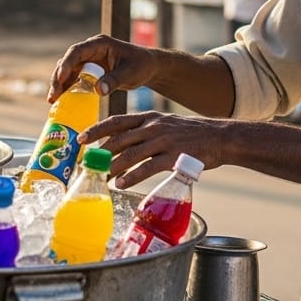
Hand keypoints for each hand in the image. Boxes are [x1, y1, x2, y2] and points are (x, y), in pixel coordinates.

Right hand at [48, 34, 156, 102]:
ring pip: (68, 71)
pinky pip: (74, 79)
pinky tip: (61, 101)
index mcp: (99, 44)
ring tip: (52, 101)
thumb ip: (114, 80)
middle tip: (53, 96)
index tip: (60, 78)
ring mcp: (89, 60)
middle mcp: (91, 50)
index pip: (77, 51)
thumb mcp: (130, 73)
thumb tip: (97, 91)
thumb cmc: (141, 65)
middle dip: (58, 78)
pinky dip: (67, 89)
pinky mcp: (89, 71)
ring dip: (59, 85)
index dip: (66, 64)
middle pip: (68, 62)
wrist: (148, 68)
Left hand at [82, 111, 229, 187]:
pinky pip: (147, 167)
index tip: (81, 138)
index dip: (97, 129)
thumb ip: (144, 130)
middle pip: (119, 139)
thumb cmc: (190, 133)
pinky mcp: (173, 157)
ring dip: (112, 167)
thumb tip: (121, 142)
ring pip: (130, 154)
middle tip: (86, 164)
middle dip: (100, 152)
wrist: (219, 137)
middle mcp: (153, 127)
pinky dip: (132, 176)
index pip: (116, 121)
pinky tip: (121, 183)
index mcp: (149, 117)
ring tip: (101, 177)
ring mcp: (163, 141)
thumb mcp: (165, 123)